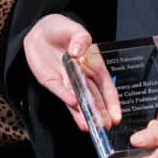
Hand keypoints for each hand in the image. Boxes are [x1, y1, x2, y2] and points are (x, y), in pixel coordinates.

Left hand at [22, 14, 119, 132]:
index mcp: (94, 66)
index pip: (106, 86)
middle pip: (93, 98)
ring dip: (82, 114)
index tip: (116, 116)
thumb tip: (78, 51)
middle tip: (104, 128)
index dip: (111, 102)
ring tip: (89, 127)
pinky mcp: (52, 82)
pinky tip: (74, 107)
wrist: (40, 31)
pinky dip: (66, 98)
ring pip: (77, 101)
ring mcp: (67, 81)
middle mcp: (83, 77)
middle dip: (99, 113)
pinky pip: (60, 92)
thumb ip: (80, 39)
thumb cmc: (63, 29)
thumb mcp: (75, 30)